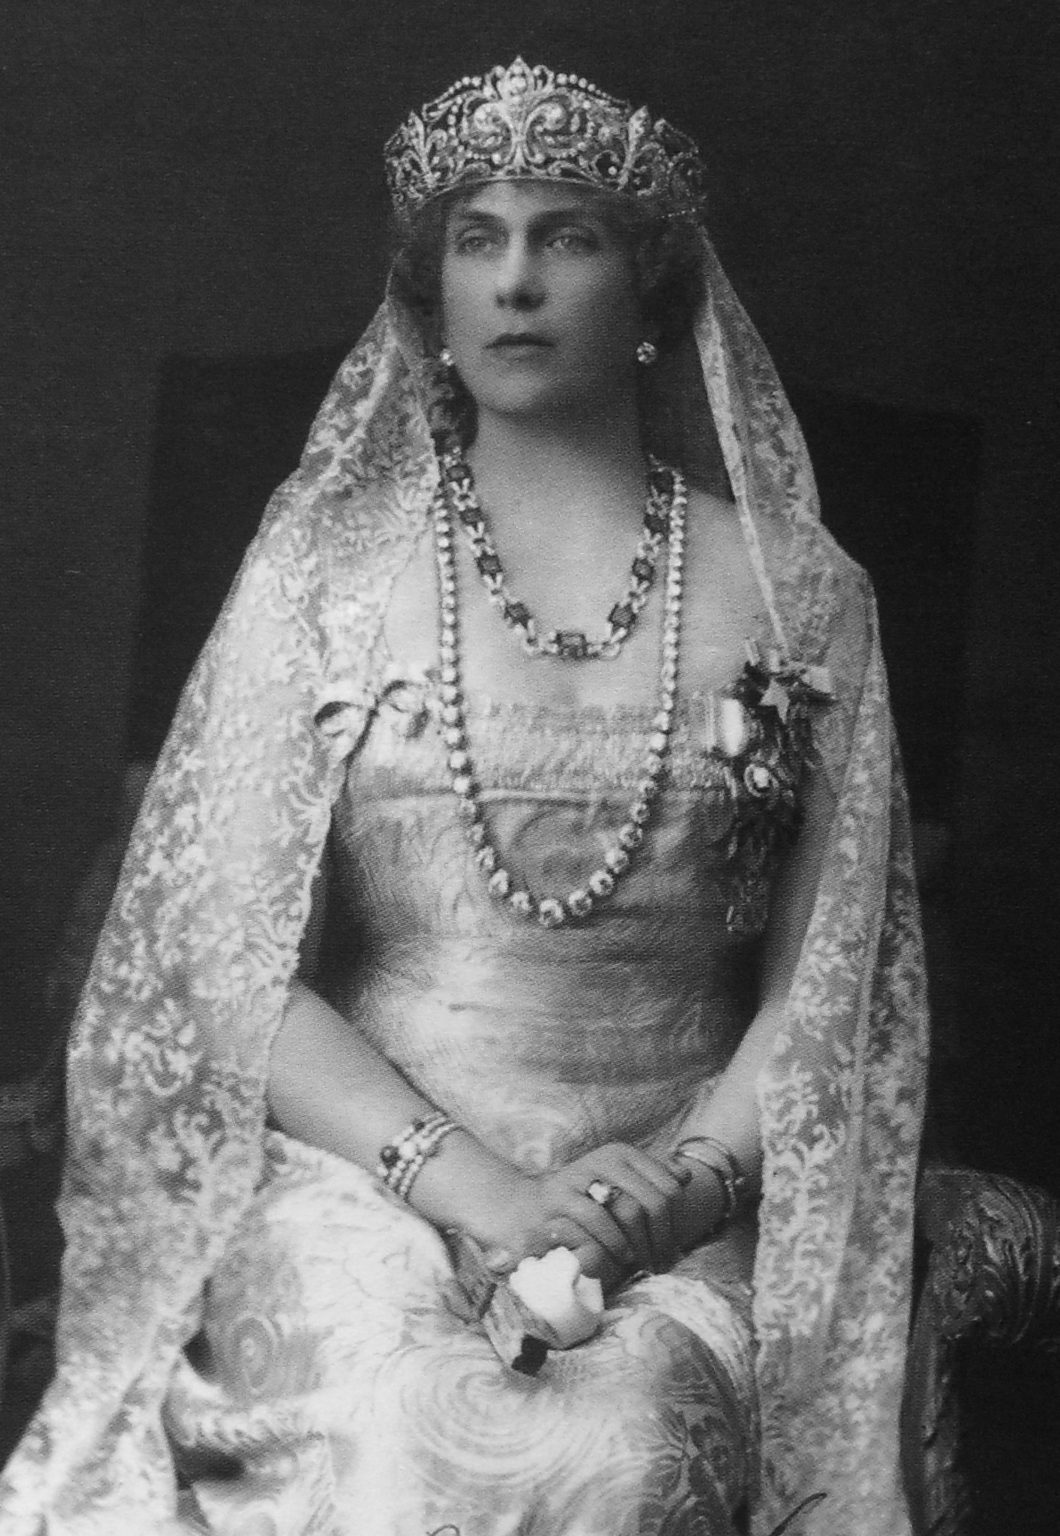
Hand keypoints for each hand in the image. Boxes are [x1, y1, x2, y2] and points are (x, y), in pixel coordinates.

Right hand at [451, 1142, 690, 1292]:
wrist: (521, 1207)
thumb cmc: (577, 1201)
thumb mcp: (614, 1184)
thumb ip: (649, 1178)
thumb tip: (686, 1174)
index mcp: (620, 1153)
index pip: (670, 1185)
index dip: (678, 1219)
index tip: (677, 1246)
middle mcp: (603, 1159)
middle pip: (655, 1201)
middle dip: (665, 1238)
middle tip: (665, 1264)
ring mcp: (582, 1177)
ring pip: (629, 1213)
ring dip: (641, 1246)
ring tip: (643, 1264)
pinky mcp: (560, 1198)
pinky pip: (597, 1222)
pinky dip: (612, 1244)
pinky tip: (618, 1258)